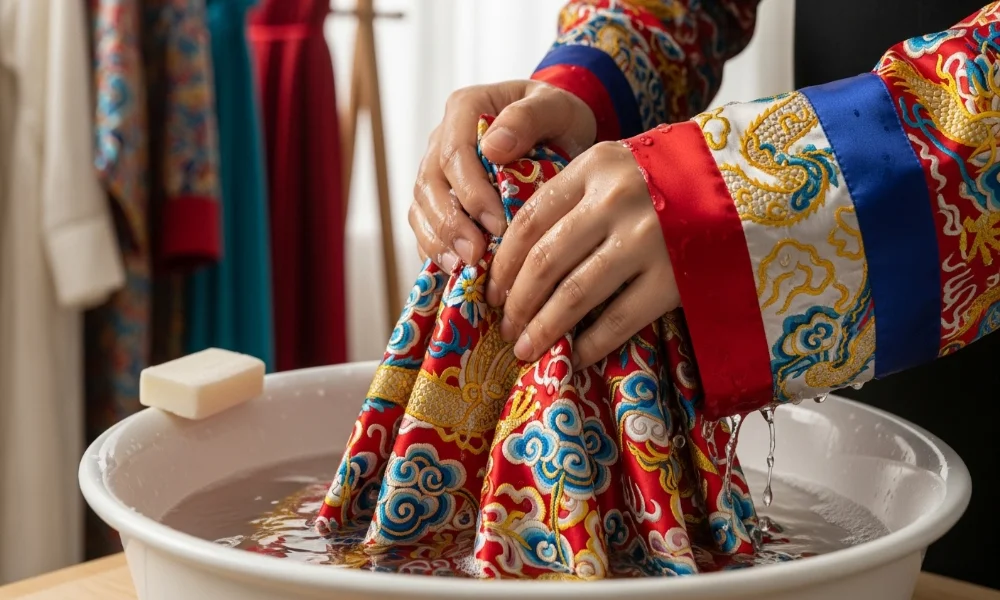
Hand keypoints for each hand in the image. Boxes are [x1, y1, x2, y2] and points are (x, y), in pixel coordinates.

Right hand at [409, 80, 596, 271]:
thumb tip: (493, 147)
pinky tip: (455, 272)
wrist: (558, 131)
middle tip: (475, 255)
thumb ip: (527, 118)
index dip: (471, 193)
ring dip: (438, 242)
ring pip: (421, 208)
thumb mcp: (555, 107)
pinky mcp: (440, 200)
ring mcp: (437, 171)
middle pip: (430, 185)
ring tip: (461, 268)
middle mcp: (442, 139)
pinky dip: (437, 250)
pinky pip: (426, 226)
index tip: (497, 224)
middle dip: (450, 225)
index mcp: (464, 110)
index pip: (454, 154)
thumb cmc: (557, 118)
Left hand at [485, 141, 679, 367]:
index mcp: (596, 166)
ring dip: (544, 328)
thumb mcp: (617, 168)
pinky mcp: (676, 276)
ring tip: (526, 348)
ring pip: (575, 294)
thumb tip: (515, 254)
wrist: (747, 187)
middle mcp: (617, 200)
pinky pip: (619, 319)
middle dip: (518, 302)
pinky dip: (591, 343)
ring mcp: (649, 239)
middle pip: (545, 260)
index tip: (492, 291)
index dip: (503, 263)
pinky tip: (575, 356)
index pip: (530, 220)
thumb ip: (572, 196)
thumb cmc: (669, 180)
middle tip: (505, 328)